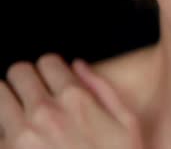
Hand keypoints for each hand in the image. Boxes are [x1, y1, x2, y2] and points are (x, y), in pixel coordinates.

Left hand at [0, 54, 142, 148]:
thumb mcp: (127, 122)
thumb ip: (102, 88)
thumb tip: (78, 65)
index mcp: (75, 100)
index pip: (48, 61)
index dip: (52, 68)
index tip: (53, 78)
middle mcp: (43, 113)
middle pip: (18, 72)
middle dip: (27, 78)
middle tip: (34, 92)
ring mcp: (20, 137)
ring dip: (9, 100)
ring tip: (22, 113)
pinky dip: (6, 131)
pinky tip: (22, 140)